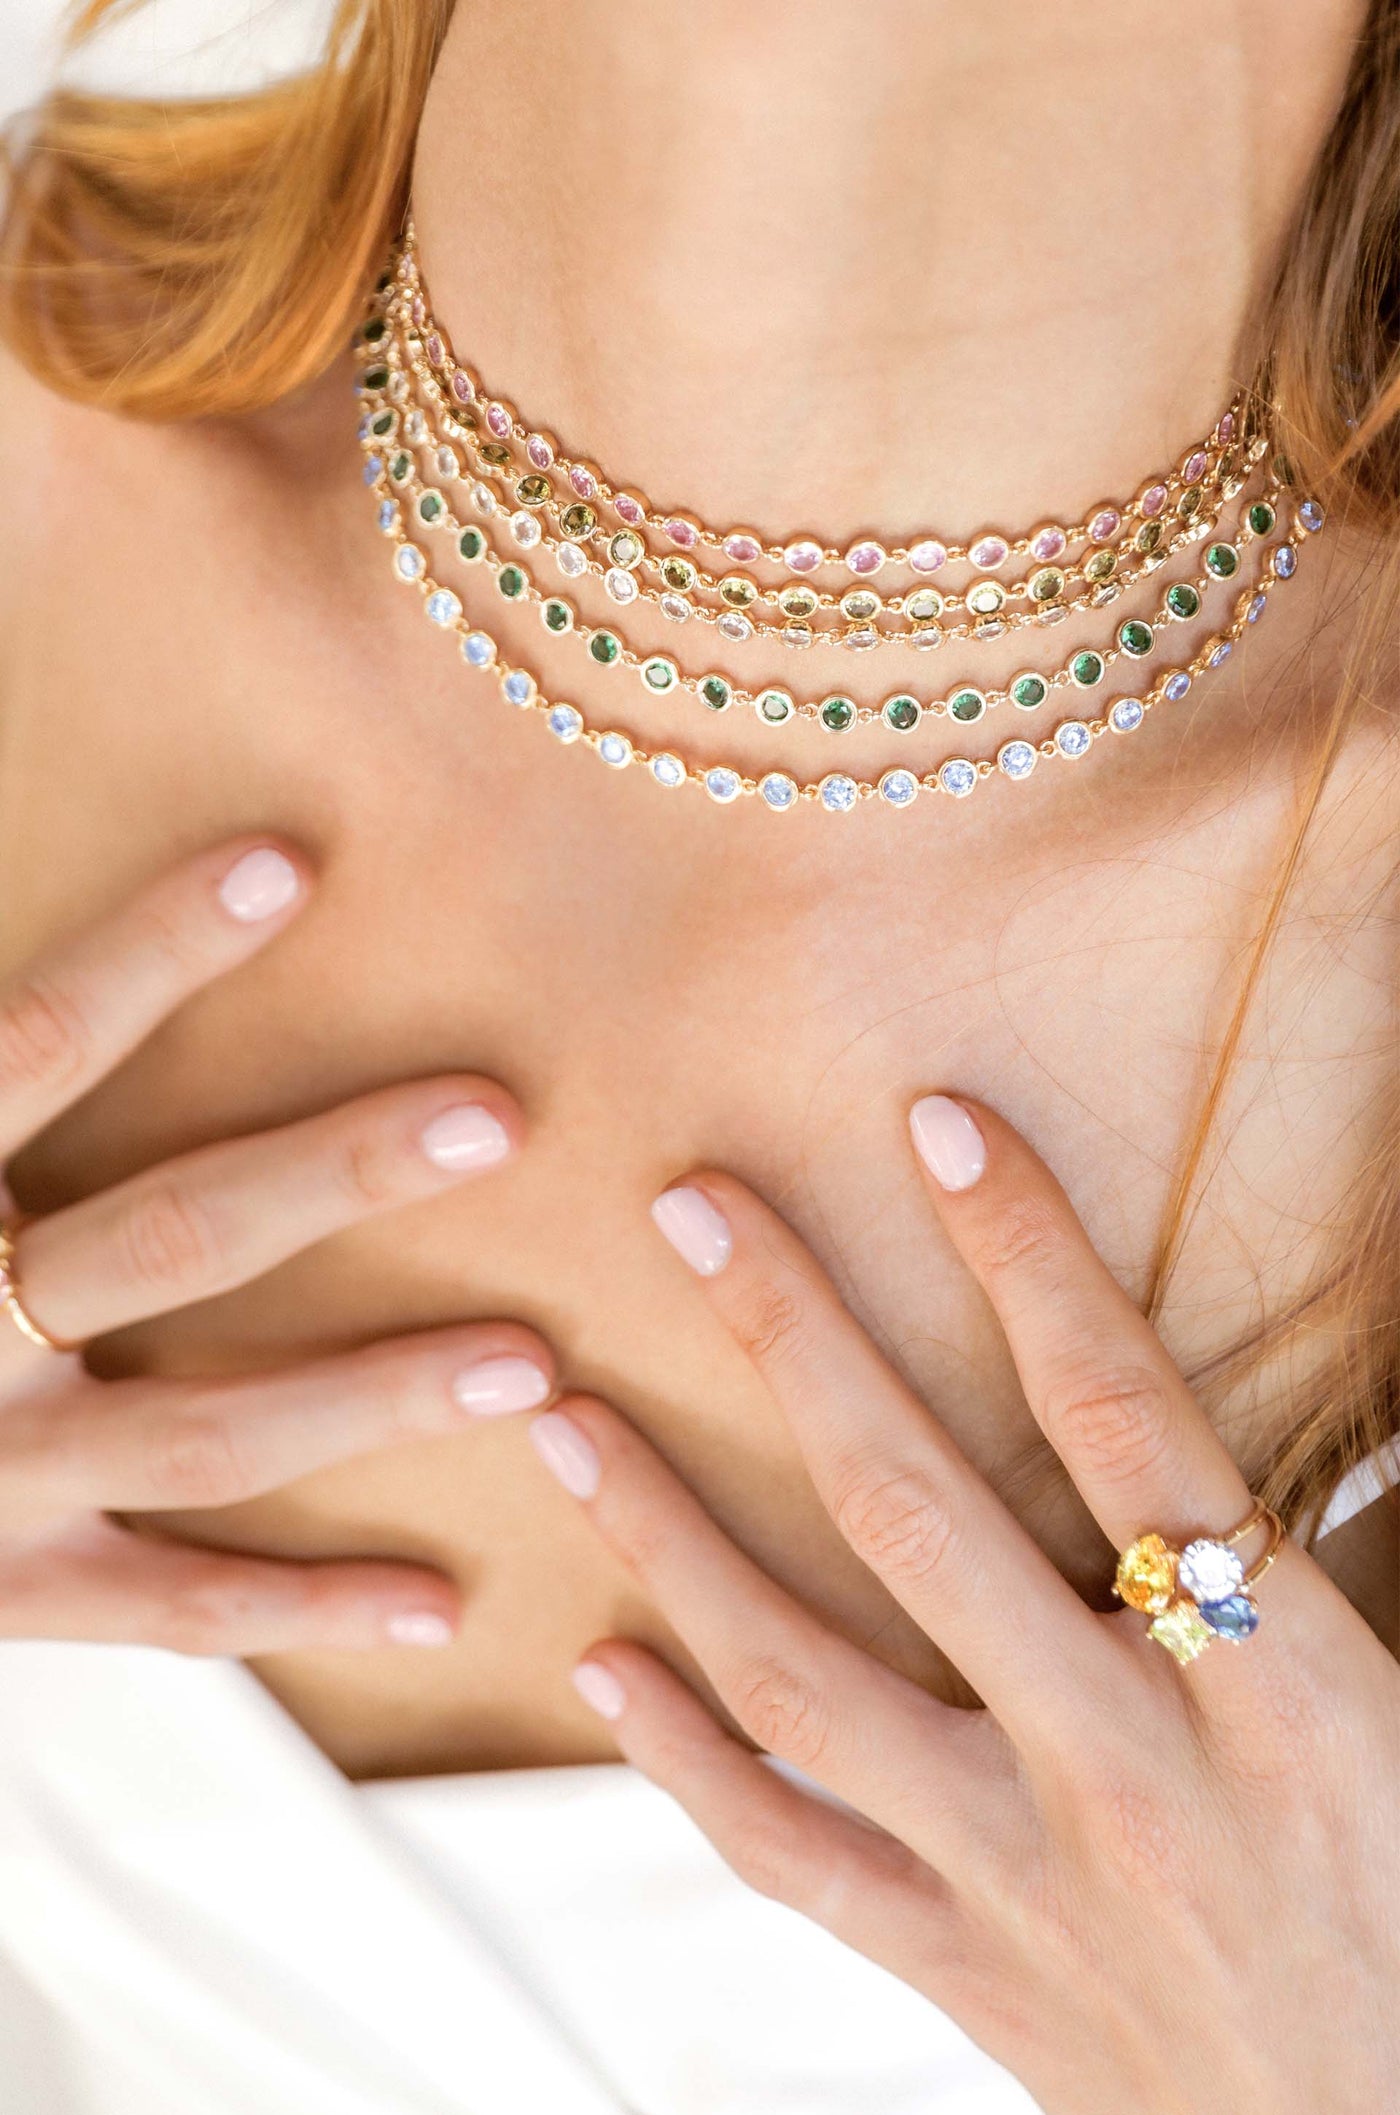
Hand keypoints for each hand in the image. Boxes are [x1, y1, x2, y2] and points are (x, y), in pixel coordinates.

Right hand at [0, 841, 553, 1654]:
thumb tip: (16, 892)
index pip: (34, 1049)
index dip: (153, 955)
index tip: (285, 867)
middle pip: (170, 1238)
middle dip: (336, 1176)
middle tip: (493, 1116)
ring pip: (207, 1433)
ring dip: (373, 1397)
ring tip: (527, 1367)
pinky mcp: (11, 1592)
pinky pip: (175, 1610)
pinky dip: (305, 1611)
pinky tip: (442, 1603)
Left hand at [528, 1097, 1398, 2113]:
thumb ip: (1326, 1548)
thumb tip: (1238, 1418)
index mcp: (1280, 1679)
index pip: (1127, 1416)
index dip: (1030, 1255)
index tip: (939, 1129)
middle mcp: (1129, 1764)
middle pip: (918, 1509)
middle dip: (794, 1336)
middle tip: (691, 1207)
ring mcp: (1027, 1877)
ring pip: (802, 1676)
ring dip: (667, 1533)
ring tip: (566, 1417)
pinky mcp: (967, 1971)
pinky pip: (790, 1855)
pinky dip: (681, 1759)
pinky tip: (598, 1665)